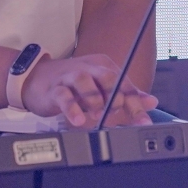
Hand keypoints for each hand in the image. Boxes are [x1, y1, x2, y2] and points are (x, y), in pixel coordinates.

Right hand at [20, 54, 158, 128]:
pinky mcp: (54, 88)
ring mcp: (70, 77)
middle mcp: (88, 69)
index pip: (124, 82)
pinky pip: (63, 96)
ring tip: (97, 114)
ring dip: (94, 100)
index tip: (144, 120)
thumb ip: (126, 95)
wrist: (36, 79)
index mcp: (102, 67)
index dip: (136, 102)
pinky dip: (72, 108)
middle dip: (117, 96)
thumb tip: (151, 101)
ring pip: (85, 82)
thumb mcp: (101, 88)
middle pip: (108, 77)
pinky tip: (78, 119)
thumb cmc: (72, 84)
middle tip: (119, 112)